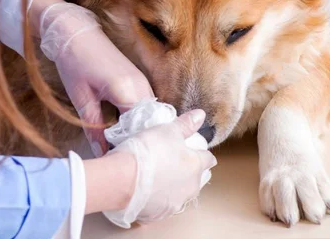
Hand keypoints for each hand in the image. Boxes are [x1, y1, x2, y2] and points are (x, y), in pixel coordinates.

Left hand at [38, 2, 153, 156]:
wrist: (74, 32)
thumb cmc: (74, 62)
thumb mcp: (81, 99)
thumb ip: (94, 128)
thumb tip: (102, 154)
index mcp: (128, 90)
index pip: (141, 128)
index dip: (132, 146)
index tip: (121, 161)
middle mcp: (142, 86)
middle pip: (150, 123)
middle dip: (139, 140)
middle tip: (125, 157)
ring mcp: (142, 81)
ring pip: (150, 115)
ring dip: (140, 130)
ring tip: (126, 147)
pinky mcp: (138, 79)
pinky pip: (146, 105)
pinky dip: (139, 119)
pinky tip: (126, 130)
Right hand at [103, 110, 216, 226]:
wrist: (122, 179)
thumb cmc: (147, 150)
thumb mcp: (167, 130)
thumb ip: (185, 124)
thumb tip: (201, 115)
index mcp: (195, 166)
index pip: (208, 159)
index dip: (201, 153)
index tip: (195, 150)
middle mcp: (190, 188)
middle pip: (196, 179)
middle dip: (189, 172)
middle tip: (174, 162)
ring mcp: (175, 203)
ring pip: (180, 193)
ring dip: (174, 186)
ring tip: (159, 176)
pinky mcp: (158, 215)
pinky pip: (162, 205)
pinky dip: (158, 198)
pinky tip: (147, 191)